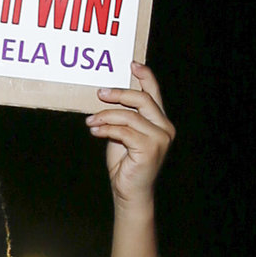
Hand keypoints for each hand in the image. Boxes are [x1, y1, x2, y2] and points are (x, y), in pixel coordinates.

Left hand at [85, 62, 173, 209]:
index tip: (132, 64)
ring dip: (106, 115)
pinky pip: (123, 131)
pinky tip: (95, 130)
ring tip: (91, 121)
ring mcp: (160, 139)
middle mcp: (165, 128)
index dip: (145, 76)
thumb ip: (122, 117)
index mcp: (160, 122)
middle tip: (100, 93)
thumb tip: (108, 96)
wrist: (129, 192)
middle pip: (143, 100)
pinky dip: (106, 129)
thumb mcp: (122, 134)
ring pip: (129, 116)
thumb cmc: (125, 164)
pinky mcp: (149, 149)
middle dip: (119, 93)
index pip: (154, 93)